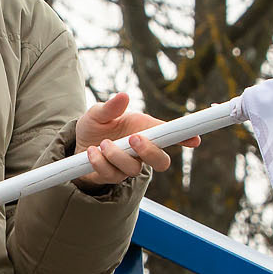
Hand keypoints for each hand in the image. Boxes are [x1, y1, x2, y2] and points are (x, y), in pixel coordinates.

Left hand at [72, 91, 197, 188]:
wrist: (77, 146)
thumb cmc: (96, 126)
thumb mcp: (98, 113)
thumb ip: (110, 107)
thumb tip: (123, 96)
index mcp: (145, 131)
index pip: (169, 136)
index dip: (184, 138)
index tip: (195, 138)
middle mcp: (140, 151)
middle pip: (161, 161)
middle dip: (150, 152)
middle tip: (133, 139)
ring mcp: (128, 166)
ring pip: (134, 169)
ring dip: (117, 156)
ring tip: (103, 143)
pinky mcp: (112, 176)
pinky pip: (111, 175)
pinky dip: (100, 162)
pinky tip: (92, 151)